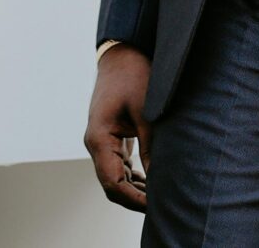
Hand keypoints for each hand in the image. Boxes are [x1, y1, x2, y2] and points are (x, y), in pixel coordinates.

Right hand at [83, 44, 153, 210]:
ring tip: (161, 195)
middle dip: (134, 198)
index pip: (112, 183)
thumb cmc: (133, 76)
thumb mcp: (146, 112)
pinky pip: (119, 164)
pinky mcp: (111, 136)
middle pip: (111, 184)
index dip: (134, 199)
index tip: (155, 205)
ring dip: (135, 188)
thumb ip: (151, 147)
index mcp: (99, 138)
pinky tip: (152, 180)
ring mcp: (102, 140)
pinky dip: (133, 175)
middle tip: (162, 204)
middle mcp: (96, 143)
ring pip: (115, 176)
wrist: (123, 53)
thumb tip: (161, 179)